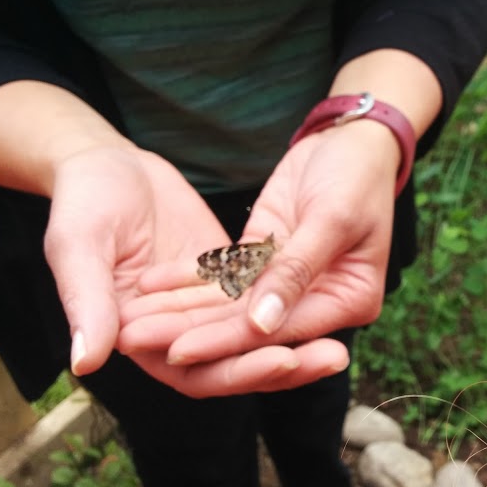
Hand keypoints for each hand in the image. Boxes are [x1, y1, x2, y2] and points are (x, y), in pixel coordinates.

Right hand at [46, 144, 309, 395]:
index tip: (284, 359)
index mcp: (138, 341)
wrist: (103, 162)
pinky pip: (263, 298)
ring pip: (256, 334)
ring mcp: (205, 307)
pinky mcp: (226, 279)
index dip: (240, 370)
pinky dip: (289, 301)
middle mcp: (175, 335)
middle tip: (334, 357)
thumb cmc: (81, 204)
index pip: (197, 373)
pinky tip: (328, 298)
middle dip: (284, 363)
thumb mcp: (79, 248)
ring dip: (295, 338)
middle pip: (238, 362)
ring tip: (341, 343)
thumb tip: (86, 363)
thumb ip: (87, 302)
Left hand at [119, 119, 400, 388]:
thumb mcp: (332, 218)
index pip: (281, 332)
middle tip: (136, 338)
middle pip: (250, 328)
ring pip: (230, 306)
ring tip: (131, 319)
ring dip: (181, 311)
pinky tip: (149, 284)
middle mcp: (319, 301)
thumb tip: (262, 324)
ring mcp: (289, 282)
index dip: (228, 341)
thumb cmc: (356, 175)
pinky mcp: (265, 260)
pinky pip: (224, 277)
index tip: (177, 350)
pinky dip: (188, 281)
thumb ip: (296, 271)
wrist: (352, 137)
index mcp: (349, 301)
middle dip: (192, 333)